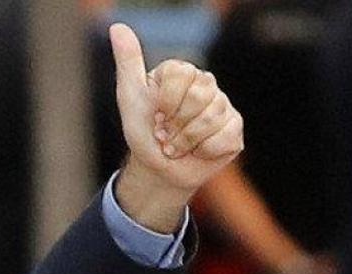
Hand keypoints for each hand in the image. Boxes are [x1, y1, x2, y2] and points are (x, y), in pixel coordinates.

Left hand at [110, 24, 243, 224]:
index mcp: (183, 73)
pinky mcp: (234, 130)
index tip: (155, 114)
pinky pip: (224, 137)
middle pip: (198, 97)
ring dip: (185, 141)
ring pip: (210, 119)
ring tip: (176, 145)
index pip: (181, 75)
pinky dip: (203, 150)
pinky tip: (197, 151)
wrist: (156, 169)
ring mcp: (223, 106)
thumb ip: (128, 61)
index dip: (165, 102)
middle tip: (165, 133)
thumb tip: (117, 27)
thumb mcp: (129, 97)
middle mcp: (206, 85)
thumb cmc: (143, 132)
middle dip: (174, 124)